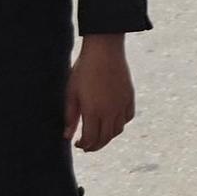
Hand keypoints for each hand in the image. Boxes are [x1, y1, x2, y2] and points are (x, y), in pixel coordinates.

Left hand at [64, 34, 135, 152]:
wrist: (104, 50)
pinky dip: (120, 124)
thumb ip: (70, 116)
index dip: (84, 145)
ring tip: (99, 134)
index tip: (77, 144)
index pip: (91, 139)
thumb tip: (67, 136)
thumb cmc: (84, 70)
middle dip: (95, 145)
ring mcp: (122, 104)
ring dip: (108, 137)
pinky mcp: (129, 97)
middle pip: (105, 138)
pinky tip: (112, 121)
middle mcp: (110, 111)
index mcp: (93, 111)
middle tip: (87, 146)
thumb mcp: (71, 93)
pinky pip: (127, 118)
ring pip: (118, 130)